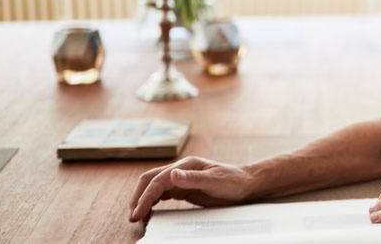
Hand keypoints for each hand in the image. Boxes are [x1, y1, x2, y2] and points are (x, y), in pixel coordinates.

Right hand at [129, 156, 254, 221]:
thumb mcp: (215, 180)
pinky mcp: (184, 188)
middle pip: (150, 180)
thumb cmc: (234, 180)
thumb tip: (172, 174)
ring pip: (154, 187)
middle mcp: (181, 170)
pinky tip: (150, 212)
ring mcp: (181, 179)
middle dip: (138, 197)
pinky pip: (163, 194)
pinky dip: (153, 202)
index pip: (158, 180)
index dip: (145, 196)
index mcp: (186, 165)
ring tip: (138, 216)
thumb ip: (193, 178)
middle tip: (133, 216)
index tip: (138, 212)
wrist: (247, 183)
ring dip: (144, 200)